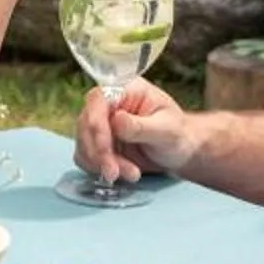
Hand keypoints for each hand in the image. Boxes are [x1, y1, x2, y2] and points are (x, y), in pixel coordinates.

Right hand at [72, 77, 204, 184]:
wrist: (179, 151)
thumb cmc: (177, 134)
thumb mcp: (167, 130)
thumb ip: (142, 126)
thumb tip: (116, 120)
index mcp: (126, 89)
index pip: (99, 99)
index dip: (96, 123)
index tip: (104, 149)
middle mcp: (109, 104)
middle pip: (87, 124)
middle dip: (99, 152)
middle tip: (115, 173)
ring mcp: (101, 124)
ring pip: (85, 143)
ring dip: (101, 163)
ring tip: (132, 174)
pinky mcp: (98, 143)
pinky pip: (86, 157)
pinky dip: (98, 169)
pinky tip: (122, 174)